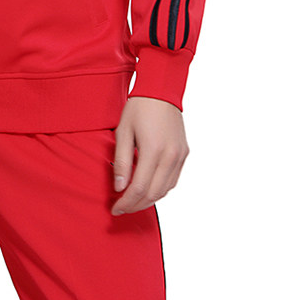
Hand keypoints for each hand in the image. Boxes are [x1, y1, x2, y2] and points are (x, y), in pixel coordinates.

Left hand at [110, 96, 188, 215]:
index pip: (139, 188)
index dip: (126, 202)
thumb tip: (120, 187)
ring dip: (148, 200)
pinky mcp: (184, 154)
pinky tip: (148, 189)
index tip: (115, 208)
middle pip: (153, 194)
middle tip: (121, 208)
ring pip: (165, 190)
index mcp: (153, 150)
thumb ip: (121, 161)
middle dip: (136, 205)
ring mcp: (180, 156)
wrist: (161, 91)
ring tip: (132, 201)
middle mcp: (170, 156)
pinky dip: (160, 189)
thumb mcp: (123, 132)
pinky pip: (173, 180)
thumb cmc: (138, 108)